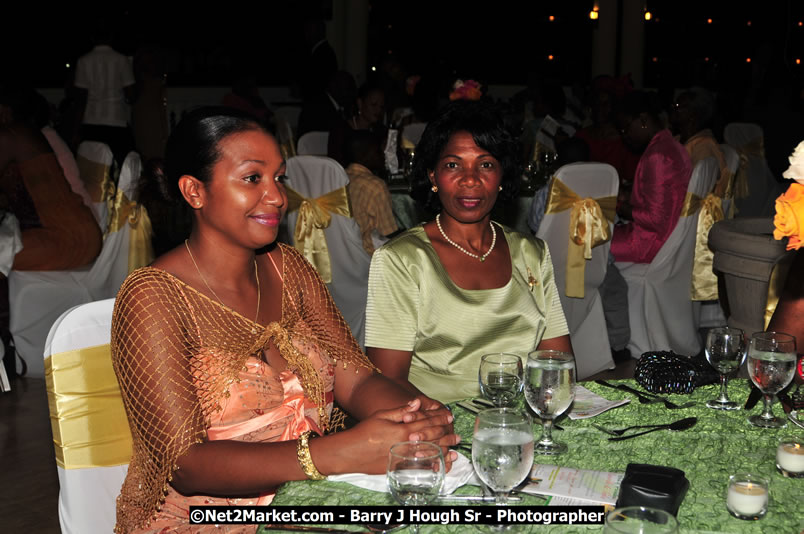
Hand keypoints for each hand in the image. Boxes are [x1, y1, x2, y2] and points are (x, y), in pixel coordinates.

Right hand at [333, 400, 458, 473]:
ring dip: (443, 451)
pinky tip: (439, 466)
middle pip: (431, 438)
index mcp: (403, 428)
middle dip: (446, 436)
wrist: (351, 452)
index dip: (439, 418)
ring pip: (429, 454)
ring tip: (454, 451)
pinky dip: (431, 466)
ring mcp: (404, 457)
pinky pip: (419, 467)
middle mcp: (406, 443)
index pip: (426, 422)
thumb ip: (401, 410)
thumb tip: (417, 402)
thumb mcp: (382, 415)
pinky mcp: (399, 467)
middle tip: (457, 435)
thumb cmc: (364, 431)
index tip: (449, 416)